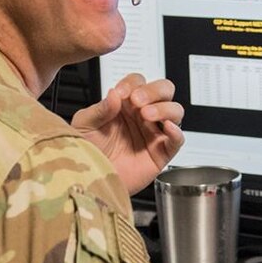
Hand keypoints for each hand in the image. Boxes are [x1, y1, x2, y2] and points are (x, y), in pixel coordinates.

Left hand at [72, 74, 183, 192]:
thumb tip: (114, 95)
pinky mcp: (161, 153)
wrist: (90, 180)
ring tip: (147, 115)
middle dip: (154, 90)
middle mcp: (142, 116)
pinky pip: (177, 140)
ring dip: (164, 108)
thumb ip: (99, 109)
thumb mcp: (84, 126)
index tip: (121, 92)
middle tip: (138, 100)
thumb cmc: (86, 152)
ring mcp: (153, 133)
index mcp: (125, 105)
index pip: (138, 82)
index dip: (132, 83)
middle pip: (163, 90)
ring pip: (175, 111)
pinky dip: (177, 132)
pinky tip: (168, 128)